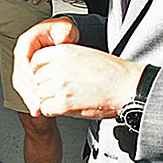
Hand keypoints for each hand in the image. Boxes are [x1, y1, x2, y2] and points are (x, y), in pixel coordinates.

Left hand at [13, 16, 140, 118]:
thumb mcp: (85, 54)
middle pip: (36, 79)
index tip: (46, 76)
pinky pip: (46, 108)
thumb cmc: (112, 72)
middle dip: (44, 86)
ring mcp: (60, 86)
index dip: (39, 70)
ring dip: (48, 98)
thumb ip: (64, 59)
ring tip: (63, 99)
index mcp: (63, 52)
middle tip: (57, 90)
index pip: (35, 60)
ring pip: (40, 94)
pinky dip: (52, 110)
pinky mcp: (64, 103)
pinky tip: (63, 107)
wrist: (126, 86)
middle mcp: (59, 67)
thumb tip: (50, 67)